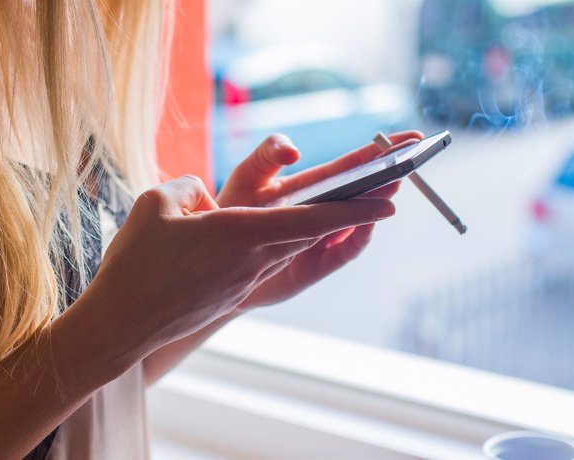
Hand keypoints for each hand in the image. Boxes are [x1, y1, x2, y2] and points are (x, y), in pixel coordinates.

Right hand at [90, 175, 395, 348]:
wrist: (122, 322)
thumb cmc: (136, 262)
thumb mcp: (157, 203)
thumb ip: (192, 187)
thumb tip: (208, 199)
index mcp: (240, 234)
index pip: (311, 219)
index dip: (354, 211)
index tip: (388, 203)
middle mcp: (252, 261)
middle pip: (311, 234)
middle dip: (351, 213)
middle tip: (382, 194)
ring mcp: (244, 282)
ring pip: (289, 249)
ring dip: (318, 231)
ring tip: (335, 210)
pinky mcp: (232, 295)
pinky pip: (264, 263)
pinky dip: (283, 246)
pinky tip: (271, 237)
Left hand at [217, 131, 423, 309]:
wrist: (216, 256)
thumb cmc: (230, 211)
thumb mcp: (248, 174)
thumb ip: (268, 154)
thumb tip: (294, 151)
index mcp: (314, 186)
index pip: (353, 166)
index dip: (380, 152)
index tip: (410, 137)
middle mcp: (325, 210)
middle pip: (364, 190)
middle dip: (389, 174)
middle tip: (414, 157)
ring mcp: (324, 236)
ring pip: (359, 219)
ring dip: (378, 202)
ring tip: (394, 183)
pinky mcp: (317, 264)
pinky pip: (345, 250)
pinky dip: (358, 236)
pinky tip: (367, 220)